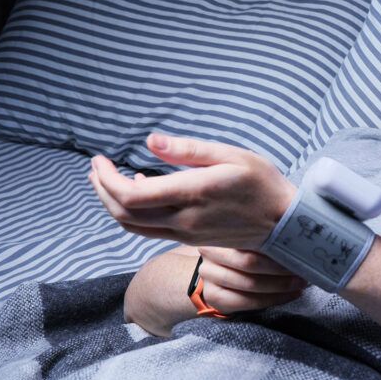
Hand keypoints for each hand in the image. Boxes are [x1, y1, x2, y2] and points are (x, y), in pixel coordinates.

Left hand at [89, 134, 296, 249]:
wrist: (284, 223)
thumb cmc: (262, 183)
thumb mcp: (231, 155)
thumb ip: (188, 150)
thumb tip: (150, 142)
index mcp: (191, 193)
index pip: (131, 196)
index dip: (106, 179)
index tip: (100, 159)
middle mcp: (183, 219)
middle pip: (123, 214)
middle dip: (101, 190)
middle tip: (96, 167)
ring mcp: (184, 232)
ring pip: (133, 226)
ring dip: (112, 204)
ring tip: (105, 180)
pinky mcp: (189, 237)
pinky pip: (149, 229)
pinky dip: (132, 213)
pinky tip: (138, 191)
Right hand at [197, 247, 307, 312]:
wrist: (215, 274)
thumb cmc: (239, 252)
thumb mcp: (247, 239)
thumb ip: (263, 237)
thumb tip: (297, 236)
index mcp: (220, 233)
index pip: (250, 238)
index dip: (276, 244)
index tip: (298, 248)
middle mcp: (210, 254)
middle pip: (249, 262)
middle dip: (280, 268)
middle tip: (302, 269)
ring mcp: (209, 277)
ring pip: (250, 284)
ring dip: (280, 285)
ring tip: (300, 283)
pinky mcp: (214, 296)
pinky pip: (248, 301)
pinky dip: (273, 299)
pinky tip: (289, 295)